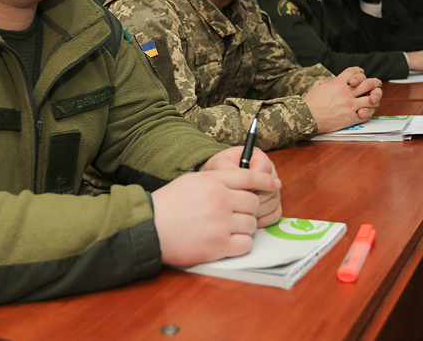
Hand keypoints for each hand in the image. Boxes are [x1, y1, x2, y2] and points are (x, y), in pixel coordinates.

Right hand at [153, 164, 281, 266]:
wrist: (149, 227)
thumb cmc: (168, 205)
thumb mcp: (192, 181)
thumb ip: (217, 181)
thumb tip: (244, 182)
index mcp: (213, 180)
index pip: (251, 177)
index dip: (266, 181)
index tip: (274, 185)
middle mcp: (220, 199)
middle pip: (254, 203)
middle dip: (249, 210)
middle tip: (237, 215)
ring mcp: (221, 223)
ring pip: (251, 225)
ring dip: (243, 228)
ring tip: (225, 230)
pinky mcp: (219, 245)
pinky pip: (246, 244)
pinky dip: (239, 244)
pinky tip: (225, 242)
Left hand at [201, 146, 281, 227]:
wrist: (215, 185)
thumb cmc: (217, 172)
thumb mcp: (218, 165)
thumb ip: (228, 168)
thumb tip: (240, 177)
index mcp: (257, 157)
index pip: (265, 168)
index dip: (254, 181)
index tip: (239, 189)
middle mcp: (268, 172)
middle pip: (272, 188)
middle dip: (255, 198)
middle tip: (239, 204)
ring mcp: (271, 189)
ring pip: (274, 202)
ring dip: (259, 210)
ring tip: (242, 213)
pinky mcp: (271, 203)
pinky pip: (275, 214)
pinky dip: (264, 220)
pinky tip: (250, 221)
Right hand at [303, 67, 382, 133]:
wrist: (306, 117)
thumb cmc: (309, 103)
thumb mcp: (315, 87)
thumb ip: (323, 82)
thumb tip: (327, 82)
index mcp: (338, 83)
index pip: (355, 71)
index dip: (360, 72)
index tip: (361, 75)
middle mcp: (346, 93)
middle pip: (369, 83)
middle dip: (375, 83)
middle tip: (375, 86)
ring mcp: (350, 105)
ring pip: (372, 99)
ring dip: (374, 100)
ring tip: (370, 101)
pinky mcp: (351, 118)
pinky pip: (367, 114)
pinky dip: (368, 113)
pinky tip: (364, 112)